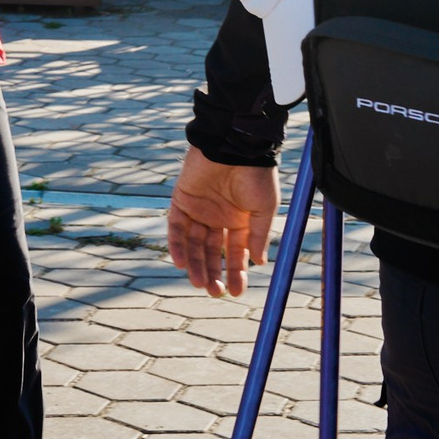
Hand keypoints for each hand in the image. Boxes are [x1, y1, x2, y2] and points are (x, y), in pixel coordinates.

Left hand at [167, 145, 279, 297]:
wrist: (235, 146)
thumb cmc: (255, 175)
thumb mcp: (262, 209)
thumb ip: (257, 235)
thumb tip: (258, 263)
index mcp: (239, 221)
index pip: (235, 253)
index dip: (237, 272)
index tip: (239, 292)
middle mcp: (217, 218)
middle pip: (212, 252)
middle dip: (213, 272)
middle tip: (216, 291)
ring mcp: (198, 210)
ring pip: (193, 244)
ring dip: (195, 264)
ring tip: (198, 283)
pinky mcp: (181, 200)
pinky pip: (176, 227)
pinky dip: (177, 245)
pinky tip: (180, 263)